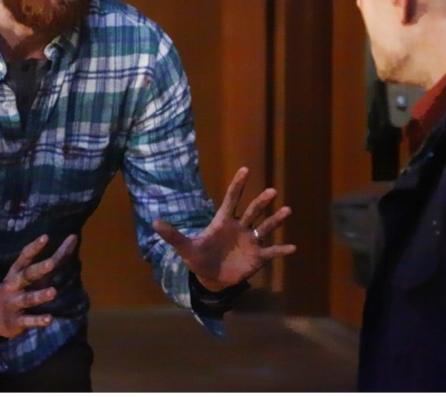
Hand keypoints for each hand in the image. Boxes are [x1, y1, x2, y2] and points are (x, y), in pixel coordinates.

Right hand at [0, 233, 77, 338]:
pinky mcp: (16, 321)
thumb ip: (52, 260)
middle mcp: (13, 286)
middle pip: (26, 276)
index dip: (34, 247)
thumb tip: (73, 238)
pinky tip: (49, 319)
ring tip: (53, 292)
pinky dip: (38, 320)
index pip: (24, 257)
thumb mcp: (26, 275)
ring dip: (40, 295)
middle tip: (51, 263)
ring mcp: (13, 303)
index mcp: (16, 272)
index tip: (45, 237)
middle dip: (38, 270)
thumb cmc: (16, 289)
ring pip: (28, 299)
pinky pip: (28, 321)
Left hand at [153, 167, 295, 291]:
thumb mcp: (185, 247)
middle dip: (261, 202)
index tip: (245, 169)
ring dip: (276, 220)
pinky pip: (271, 252)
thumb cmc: (199, 258)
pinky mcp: (257, 257)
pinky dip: (281, 250)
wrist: (210, 277)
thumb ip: (172, 235)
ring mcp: (250, 242)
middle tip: (272, 191)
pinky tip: (292, 248)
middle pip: (252, 211)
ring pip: (265, 228)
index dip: (237, 185)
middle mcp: (240, 227)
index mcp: (223, 221)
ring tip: (287, 210)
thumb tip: (153, 222)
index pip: (231, 199)